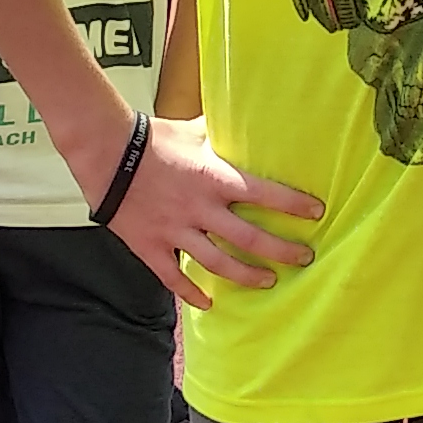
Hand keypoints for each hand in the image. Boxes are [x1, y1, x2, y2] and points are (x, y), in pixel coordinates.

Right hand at [78, 113, 325, 307]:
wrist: (105, 152)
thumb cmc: (150, 138)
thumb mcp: (192, 130)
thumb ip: (220, 134)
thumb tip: (243, 119)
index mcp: (215, 179)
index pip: (266, 194)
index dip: (294, 205)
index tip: (317, 213)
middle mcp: (201, 209)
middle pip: (251, 239)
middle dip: (282, 251)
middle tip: (304, 258)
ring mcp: (176, 231)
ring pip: (219, 264)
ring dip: (247, 276)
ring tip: (268, 281)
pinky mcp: (151, 246)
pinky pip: (173, 277)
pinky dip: (191, 293)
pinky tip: (208, 303)